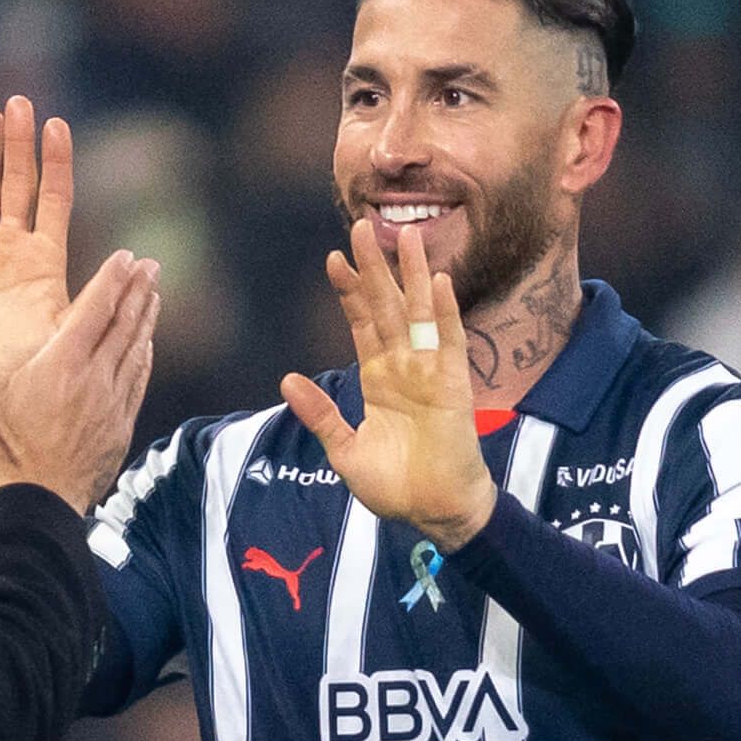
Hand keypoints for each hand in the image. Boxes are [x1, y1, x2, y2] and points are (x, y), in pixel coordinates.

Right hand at [0, 246, 158, 510]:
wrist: (42, 500)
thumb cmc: (7, 446)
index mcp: (62, 361)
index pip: (95, 308)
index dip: (113, 279)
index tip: (128, 257)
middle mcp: (95, 376)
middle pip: (124, 324)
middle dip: (138, 291)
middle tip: (151, 266)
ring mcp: (112, 402)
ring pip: (136, 350)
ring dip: (146, 319)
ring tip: (153, 296)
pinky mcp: (121, 426)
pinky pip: (137, 381)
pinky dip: (144, 357)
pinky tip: (147, 346)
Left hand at [280, 219, 499, 549]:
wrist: (434, 513)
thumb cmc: (395, 487)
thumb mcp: (344, 450)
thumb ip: (320, 414)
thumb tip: (288, 380)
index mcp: (377, 380)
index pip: (362, 324)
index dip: (349, 292)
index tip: (334, 259)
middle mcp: (403, 368)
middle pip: (387, 307)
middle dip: (375, 269)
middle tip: (362, 226)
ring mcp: (429, 373)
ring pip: (417, 313)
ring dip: (411, 275)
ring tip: (405, 236)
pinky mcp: (453, 386)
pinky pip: (449, 342)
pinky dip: (443, 312)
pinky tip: (437, 281)